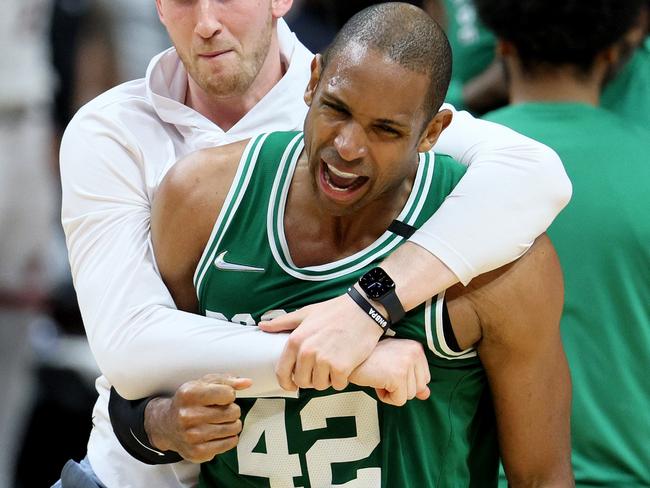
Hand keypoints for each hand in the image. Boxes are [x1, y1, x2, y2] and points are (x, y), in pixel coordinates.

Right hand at [144, 374, 251, 462]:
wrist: (167, 425)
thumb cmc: (189, 402)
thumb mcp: (203, 384)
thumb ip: (227, 381)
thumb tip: (247, 382)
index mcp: (189, 394)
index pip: (228, 394)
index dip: (229, 395)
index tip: (222, 397)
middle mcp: (188, 416)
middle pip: (233, 412)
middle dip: (232, 409)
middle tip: (221, 410)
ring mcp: (192, 436)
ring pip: (234, 428)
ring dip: (232, 423)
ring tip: (220, 421)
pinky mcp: (197, 452)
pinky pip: (230, 443)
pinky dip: (229, 437)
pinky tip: (218, 433)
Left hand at [259, 293, 383, 390]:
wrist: (364, 309)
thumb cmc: (336, 310)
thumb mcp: (306, 313)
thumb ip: (283, 322)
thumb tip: (262, 326)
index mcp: (296, 340)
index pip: (282, 372)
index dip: (286, 383)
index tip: (292, 385)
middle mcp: (307, 352)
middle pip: (302, 382)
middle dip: (311, 378)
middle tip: (320, 368)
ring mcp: (324, 361)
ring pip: (320, 385)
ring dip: (327, 379)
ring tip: (333, 364)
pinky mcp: (342, 367)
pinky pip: (337, 385)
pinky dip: (342, 379)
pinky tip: (345, 366)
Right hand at [349, 338, 430, 405]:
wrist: (350, 357)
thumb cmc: (369, 360)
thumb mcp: (394, 365)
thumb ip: (412, 378)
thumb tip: (426, 394)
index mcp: (415, 348)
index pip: (424, 379)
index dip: (405, 381)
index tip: (389, 370)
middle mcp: (414, 353)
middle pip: (418, 389)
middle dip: (399, 388)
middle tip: (383, 373)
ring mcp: (406, 364)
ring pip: (409, 396)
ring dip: (391, 392)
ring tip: (379, 376)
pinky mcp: (398, 376)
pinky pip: (399, 401)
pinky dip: (385, 397)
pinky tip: (376, 382)